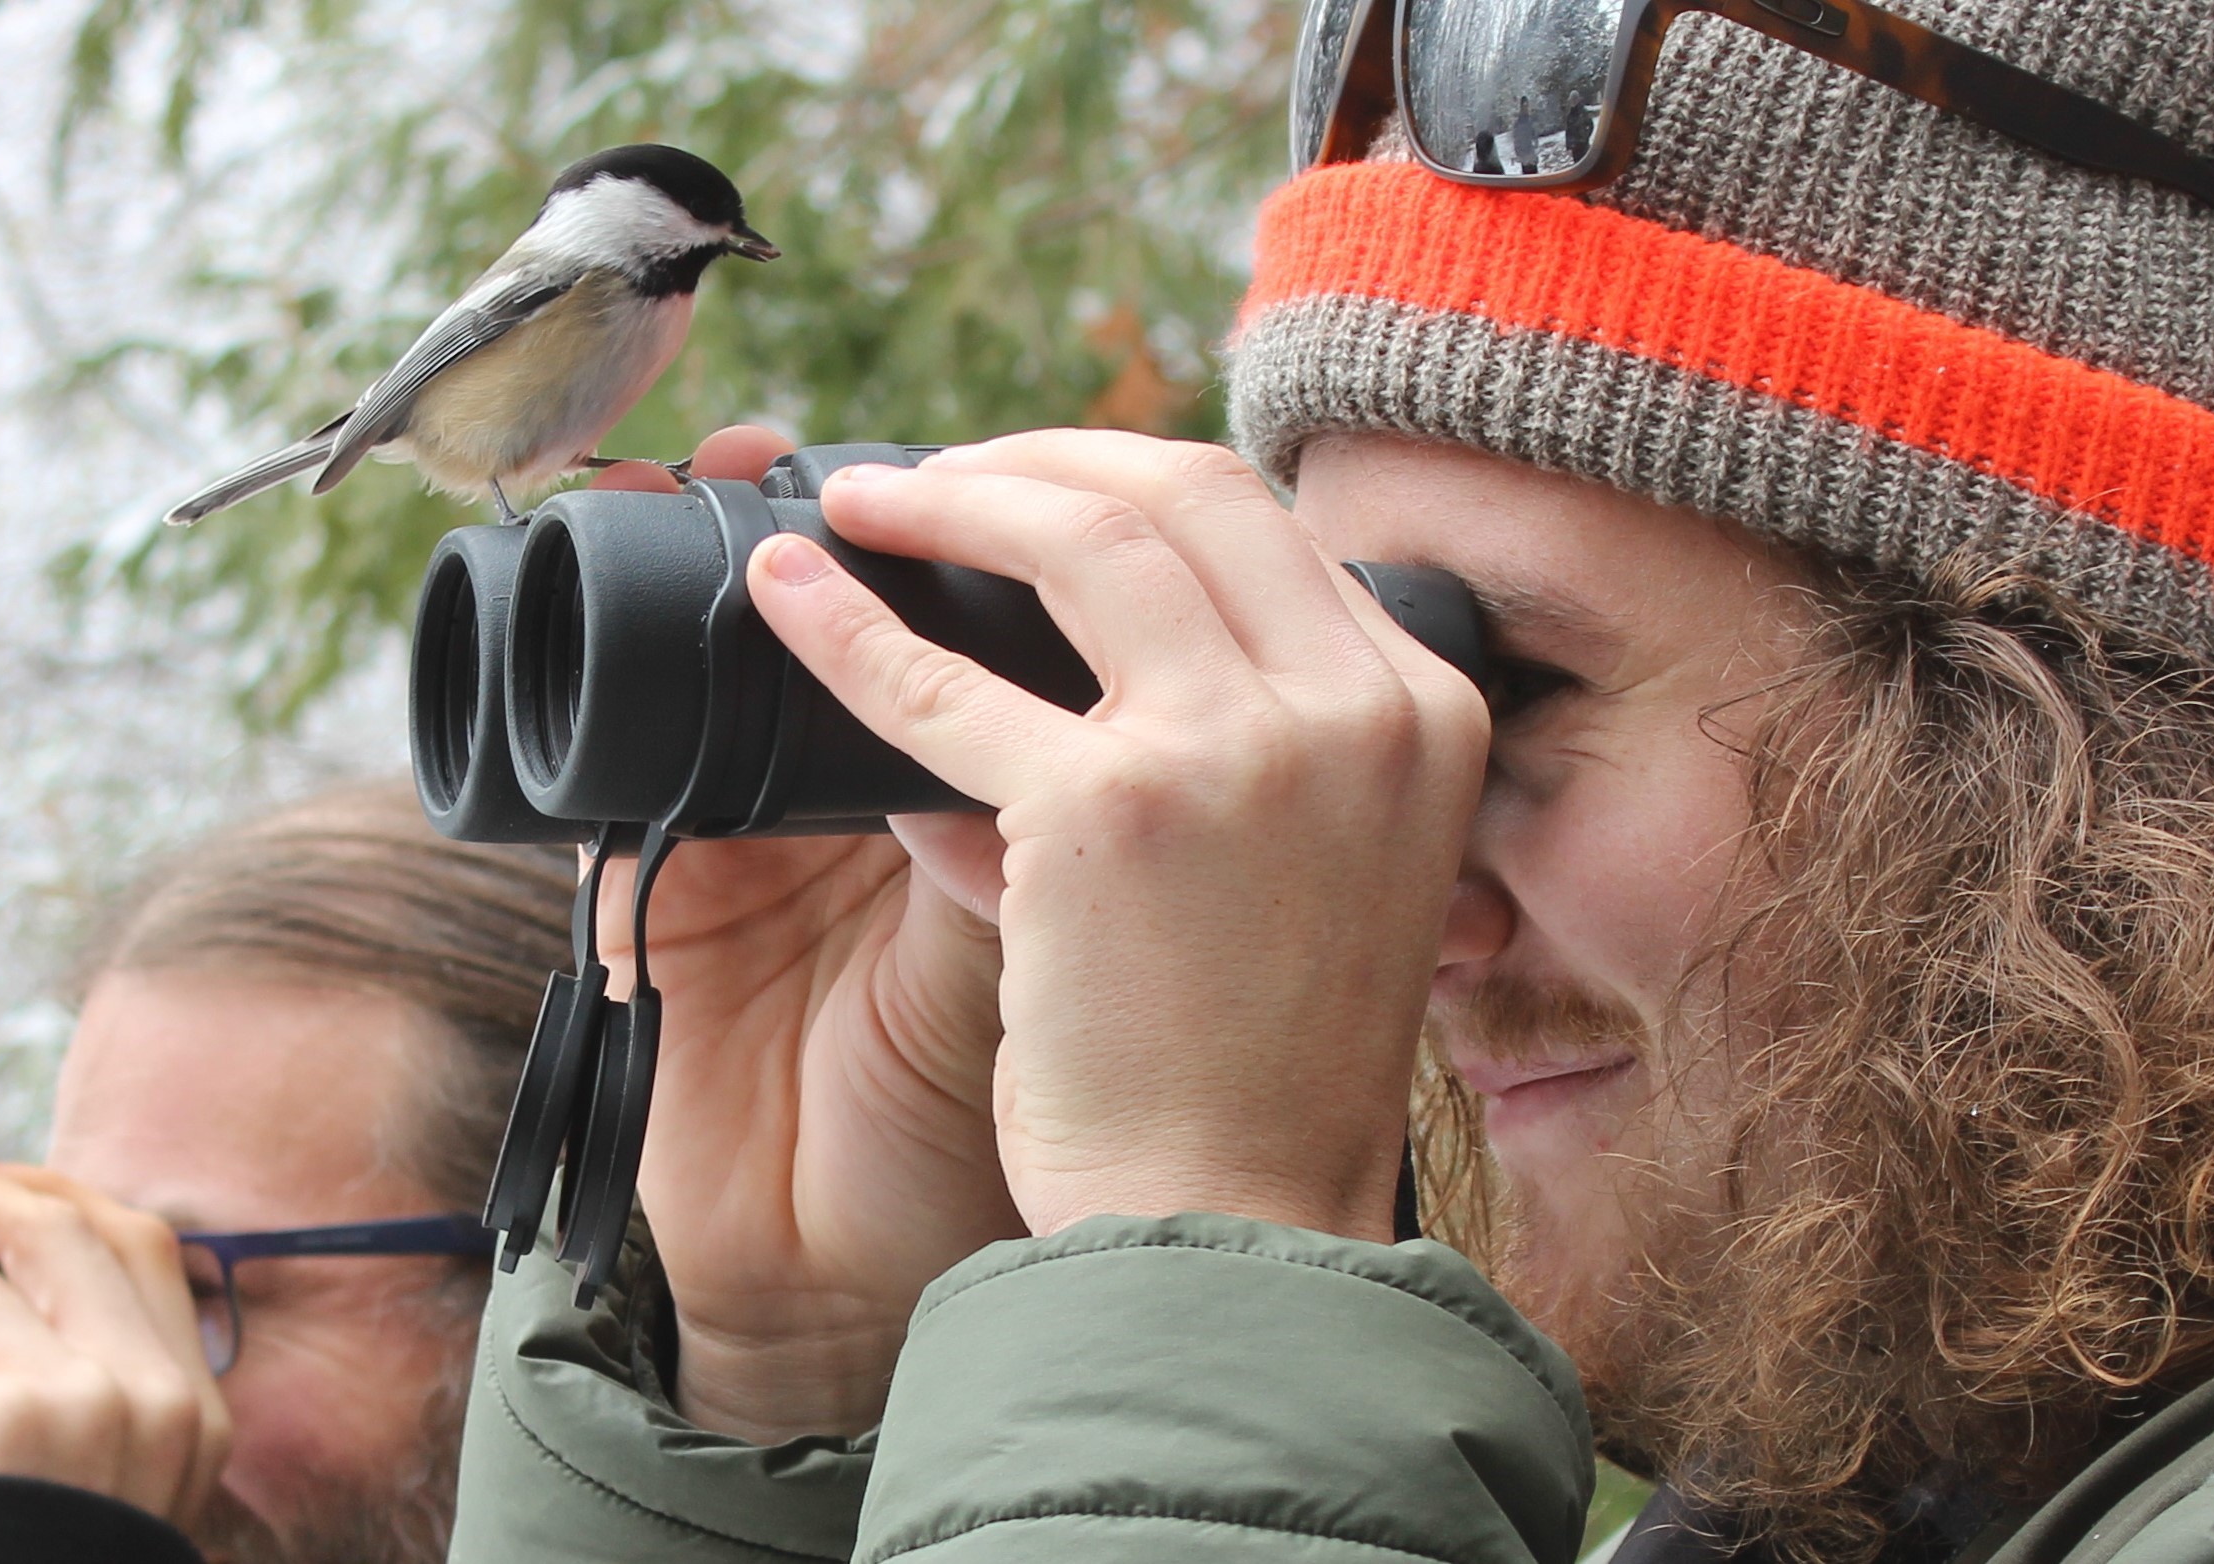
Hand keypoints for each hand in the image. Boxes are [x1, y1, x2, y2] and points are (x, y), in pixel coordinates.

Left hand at [575, 428, 1483, 1442]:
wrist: (1234, 1222)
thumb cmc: (1254, 1072)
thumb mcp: (1311, 868)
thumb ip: (1228, 743)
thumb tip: (1048, 641)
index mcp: (1424, 712)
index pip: (1265, 525)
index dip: (1132, 480)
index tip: (1039, 487)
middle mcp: (1359, 706)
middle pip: (1183, 487)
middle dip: (1042, 456)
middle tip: (940, 476)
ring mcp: (1242, 747)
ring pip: (1081, 532)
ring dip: (952, 496)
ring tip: (865, 504)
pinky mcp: (1113, 809)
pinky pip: (944, 683)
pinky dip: (849, 629)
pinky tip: (790, 594)